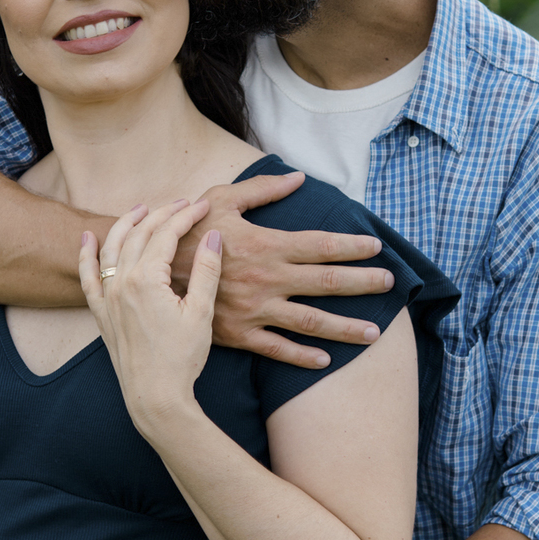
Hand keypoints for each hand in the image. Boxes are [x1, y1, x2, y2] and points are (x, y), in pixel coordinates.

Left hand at [78, 199, 222, 425]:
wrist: (154, 396)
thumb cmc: (181, 358)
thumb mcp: (201, 312)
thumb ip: (206, 270)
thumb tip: (212, 235)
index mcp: (145, 280)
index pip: (166, 234)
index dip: (185, 216)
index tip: (202, 205)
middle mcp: (121, 284)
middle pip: (140, 235)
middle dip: (162, 215)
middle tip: (182, 204)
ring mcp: (108, 299)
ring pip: (112, 249)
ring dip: (126, 225)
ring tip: (141, 209)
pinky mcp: (101, 314)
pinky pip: (88, 277)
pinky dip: (85, 255)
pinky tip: (87, 238)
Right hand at [172, 171, 394, 370]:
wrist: (148, 274)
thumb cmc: (186, 230)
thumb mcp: (220, 199)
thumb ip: (262, 190)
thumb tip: (298, 178)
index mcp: (267, 245)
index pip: (322, 245)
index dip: (353, 246)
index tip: (377, 247)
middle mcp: (268, 280)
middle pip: (327, 283)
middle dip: (363, 283)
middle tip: (390, 284)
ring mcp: (256, 310)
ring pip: (311, 322)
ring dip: (346, 328)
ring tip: (374, 333)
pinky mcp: (240, 335)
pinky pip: (278, 349)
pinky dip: (303, 357)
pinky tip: (326, 361)